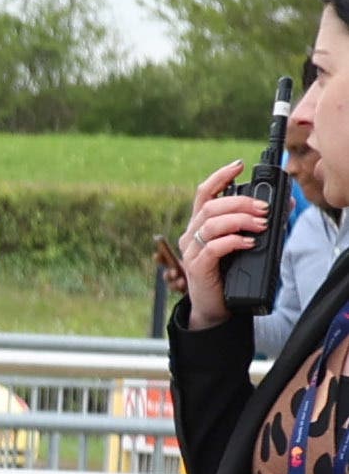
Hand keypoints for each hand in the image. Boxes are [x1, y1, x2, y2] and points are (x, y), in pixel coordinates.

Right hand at [179, 161, 264, 325]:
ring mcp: (191, 250)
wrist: (215, 307)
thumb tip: (283, 206)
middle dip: (240, 202)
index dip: (219, 177)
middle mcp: (192, 234)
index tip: (239, 166)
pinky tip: (248, 243)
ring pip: (211, 223)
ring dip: (239, 220)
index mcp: (200, 225)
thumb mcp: (243, 244)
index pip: (204, 193)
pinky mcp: (196, 267)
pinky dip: (233, 241)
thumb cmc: (228, 274)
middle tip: (263, 209)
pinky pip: (213, 247)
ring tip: (261, 225)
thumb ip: (256, 225)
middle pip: (210, 205)